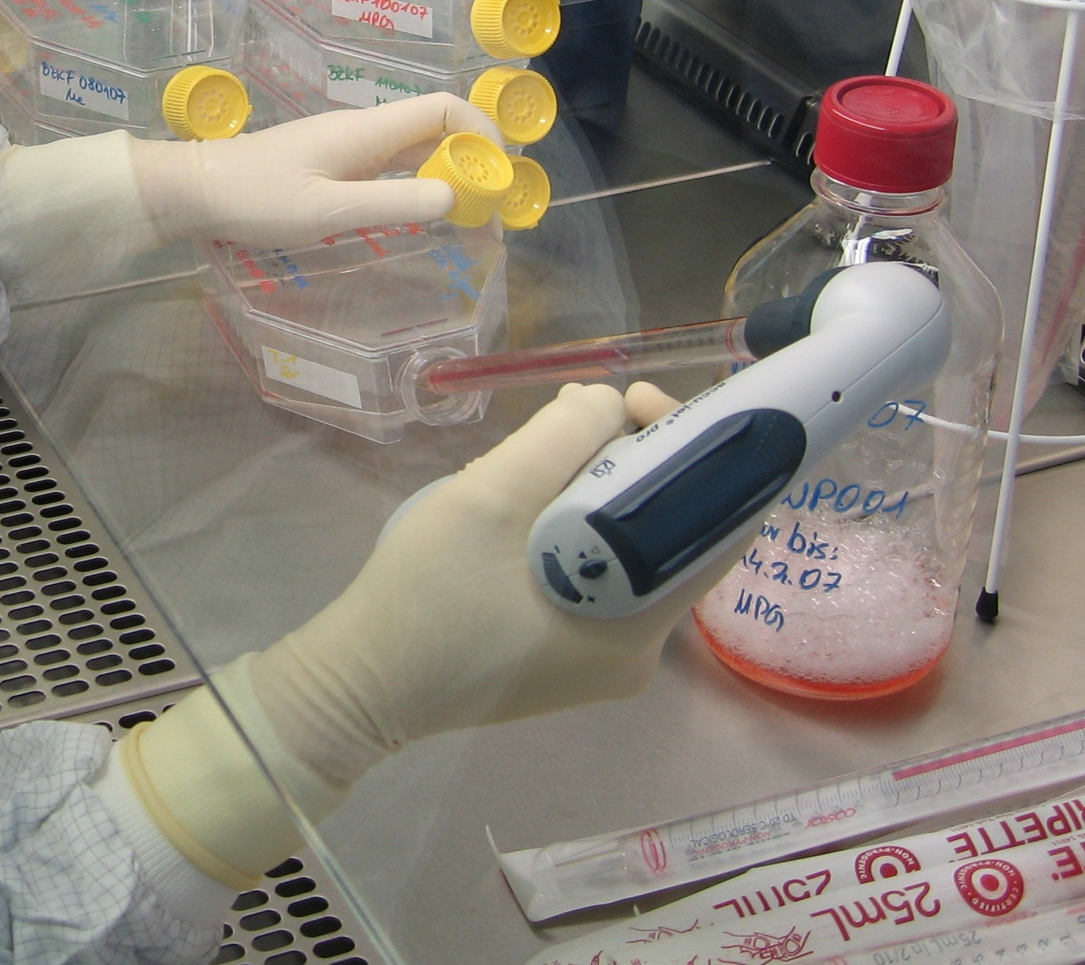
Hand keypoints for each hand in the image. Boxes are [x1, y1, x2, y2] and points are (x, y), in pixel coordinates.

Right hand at [116, 381, 731, 885]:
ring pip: (638, 553)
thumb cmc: (425, 593)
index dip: (697, 447)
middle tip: (582, 416)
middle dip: (638, 460)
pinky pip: (606, 580)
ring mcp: (608, 662)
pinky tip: (532, 507)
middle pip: (677, 534)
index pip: (723, 524)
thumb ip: (560, 438)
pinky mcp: (573, 661)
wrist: (361, 682)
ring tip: (544, 454)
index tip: (635, 402)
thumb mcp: (489, 497)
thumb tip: (608, 403)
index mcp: (640, 624)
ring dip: (605, 491)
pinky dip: (583, 531)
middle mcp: (643, 653)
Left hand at [128, 94, 496, 247]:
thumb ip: (389, 204)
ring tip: (472, 226)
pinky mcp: (338, 167)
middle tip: (493, 219)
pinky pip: (395, 170)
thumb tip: (455, 198)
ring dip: (451, 181)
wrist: (197, 191)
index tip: (498, 179)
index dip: (482, 132)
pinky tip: (426, 221)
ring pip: (419, 153)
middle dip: (475, 166)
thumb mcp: (325, 209)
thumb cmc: (256, 198)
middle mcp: (366, 132)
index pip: (444, 109)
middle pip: (439, 131)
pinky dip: (421, 190)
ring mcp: (352, 149)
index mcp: (367, 131)